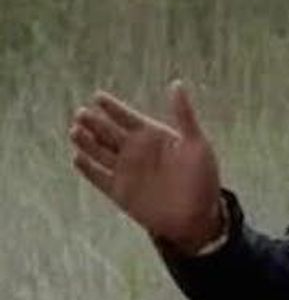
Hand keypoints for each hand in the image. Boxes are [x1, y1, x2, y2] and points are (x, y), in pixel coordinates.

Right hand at [68, 80, 223, 254]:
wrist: (198, 216)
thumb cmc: (203, 177)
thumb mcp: (196, 143)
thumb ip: (183, 115)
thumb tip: (176, 84)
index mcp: (153, 136)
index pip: (127, 116)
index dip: (112, 107)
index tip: (98, 96)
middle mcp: (136, 151)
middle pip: (108, 132)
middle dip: (94, 122)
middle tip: (82, 114)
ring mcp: (126, 170)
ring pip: (99, 152)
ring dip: (86, 142)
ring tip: (75, 131)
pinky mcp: (119, 191)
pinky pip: (98, 177)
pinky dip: (88, 169)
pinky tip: (78, 158)